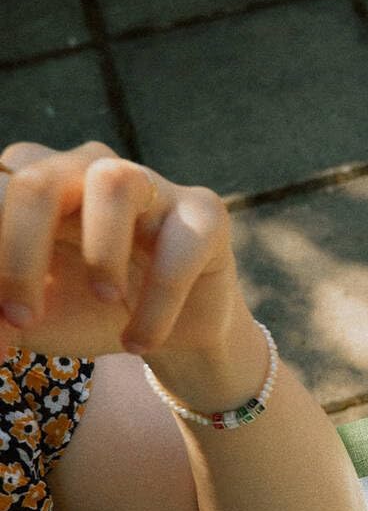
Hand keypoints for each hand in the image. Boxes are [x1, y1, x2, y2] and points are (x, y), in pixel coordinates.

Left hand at [0, 140, 243, 357]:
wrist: (169, 333)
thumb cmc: (90, 311)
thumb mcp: (28, 318)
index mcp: (34, 183)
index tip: (2, 320)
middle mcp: (85, 170)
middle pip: (35, 182)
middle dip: (19, 255)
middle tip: (22, 318)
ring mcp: (150, 185)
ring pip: (113, 182)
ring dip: (101, 252)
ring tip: (106, 299)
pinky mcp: (205, 215)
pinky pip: (179, 246)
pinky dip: (157, 303)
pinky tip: (141, 341)